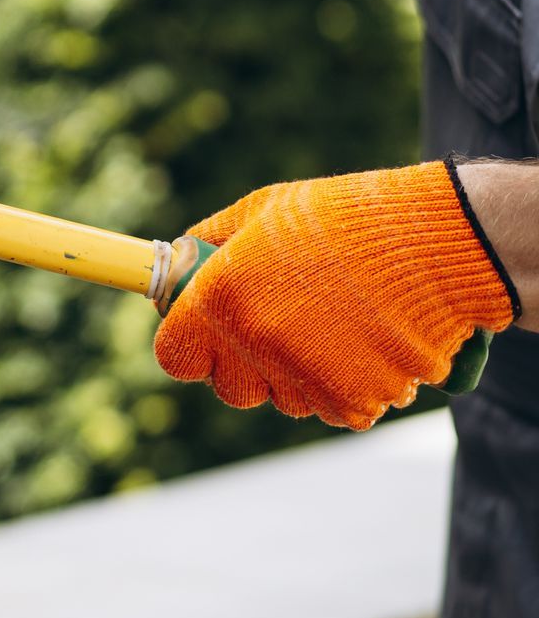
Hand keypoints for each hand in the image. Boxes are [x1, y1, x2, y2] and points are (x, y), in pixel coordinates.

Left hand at [155, 162, 515, 429]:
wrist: (442, 243)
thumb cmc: (349, 218)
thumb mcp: (265, 210)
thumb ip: (214, 242)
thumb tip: (183, 259)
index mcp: (223, 297)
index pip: (175, 357)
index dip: (191, 346)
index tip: (209, 332)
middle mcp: (256, 344)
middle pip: (231, 388)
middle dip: (249, 366)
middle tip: (284, 326)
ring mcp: (305, 379)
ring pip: (286, 399)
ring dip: (304, 372)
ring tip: (340, 322)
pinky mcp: (354, 402)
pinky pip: (336, 407)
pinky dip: (350, 384)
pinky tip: (370, 341)